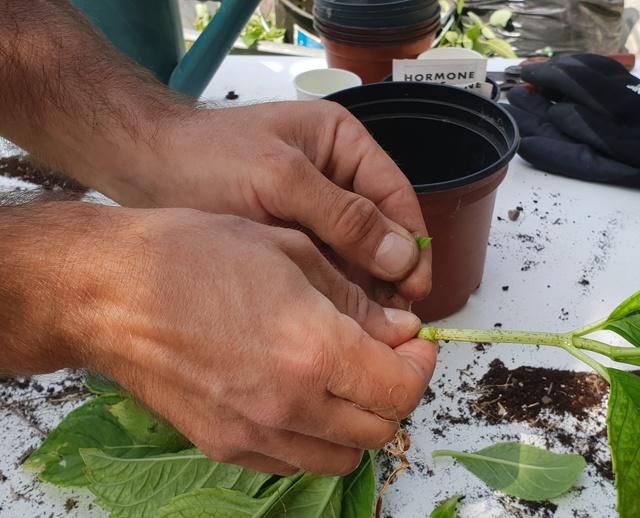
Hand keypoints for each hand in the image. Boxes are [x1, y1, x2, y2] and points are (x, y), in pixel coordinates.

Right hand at [52, 205, 436, 474]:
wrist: (109, 291)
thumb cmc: (192, 256)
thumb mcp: (290, 253)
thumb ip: (356, 301)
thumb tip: (401, 330)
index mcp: (314, 349)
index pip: (401, 388)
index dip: (420, 367)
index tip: (415, 344)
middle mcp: (290, 404)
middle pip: (381, 428)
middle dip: (395, 391)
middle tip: (386, 356)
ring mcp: (254, 434)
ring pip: (343, 456)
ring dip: (359, 421)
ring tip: (345, 379)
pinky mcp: (223, 447)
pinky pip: (295, 463)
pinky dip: (316, 440)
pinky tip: (303, 398)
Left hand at [106, 101, 431, 305]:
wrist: (140, 168)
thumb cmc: (206, 160)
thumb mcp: (280, 181)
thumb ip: (343, 216)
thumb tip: (404, 255)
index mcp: (343, 143)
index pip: (397, 196)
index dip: (413, 243)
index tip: (415, 288)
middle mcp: (337, 175)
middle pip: (383, 229)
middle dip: (392, 273)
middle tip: (395, 320)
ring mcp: (315, 208)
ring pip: (358, 253)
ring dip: (368, 288)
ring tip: (372, 328)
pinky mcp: (293, 235)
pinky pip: (329, 265)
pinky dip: (338, 291)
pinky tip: (341, 319)